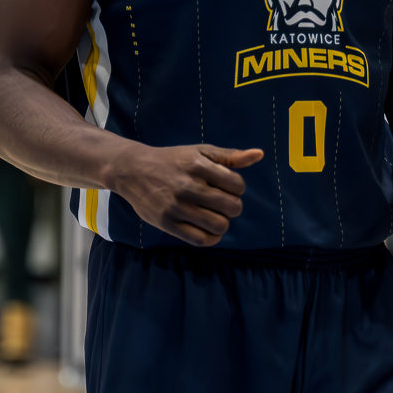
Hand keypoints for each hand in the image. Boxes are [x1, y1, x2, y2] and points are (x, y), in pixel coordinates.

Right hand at [109, 143, 263, 246]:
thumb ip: (230, 156)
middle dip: (232, 206)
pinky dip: (211, 237)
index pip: (237, 185)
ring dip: (223, 222)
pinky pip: (200, 240)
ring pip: (219, 225)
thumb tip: (259, 154)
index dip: (237, 188)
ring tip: (215, 215)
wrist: (133, 170)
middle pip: (231, 207)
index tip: (226, 186)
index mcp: (198, 165)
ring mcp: (176, 206)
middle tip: (222, 203)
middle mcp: (188, 186)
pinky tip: (209, 229)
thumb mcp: (200, 152)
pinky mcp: (167, 223)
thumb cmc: (172, 160)